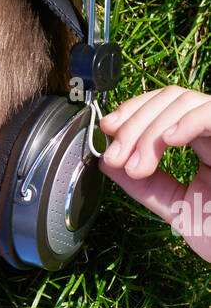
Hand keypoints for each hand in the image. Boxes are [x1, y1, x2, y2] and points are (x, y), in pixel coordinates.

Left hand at [98, 86, 210, 262]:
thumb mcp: (176, 209)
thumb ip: (145, 186)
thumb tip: (108, 163)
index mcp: (204, 145)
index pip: (165, 108)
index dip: (133, 113)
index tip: (107, 134)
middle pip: (171, 98)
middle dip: (133, 123)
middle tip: (116, 156)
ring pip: (186, 101)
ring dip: (149, 129)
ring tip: (137, 166)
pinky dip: (187, 120)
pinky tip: (169, 139)